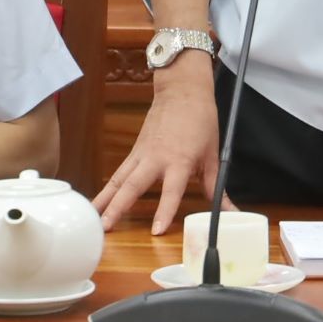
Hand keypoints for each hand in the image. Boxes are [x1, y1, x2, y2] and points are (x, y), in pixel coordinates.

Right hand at [92, 65, 230, 232]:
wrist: (182, 91)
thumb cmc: (200, 120)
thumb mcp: (212, 154)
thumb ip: (216, 187)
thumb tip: (231, 210)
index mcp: (179, 160)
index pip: (172, 190)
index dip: (165, 211)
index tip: (156, 231)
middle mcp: (156, 159)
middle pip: (132, 186)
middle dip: (117, 207)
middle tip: (105, 227)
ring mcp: (141, 154)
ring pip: (118, 180)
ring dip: (104, 200)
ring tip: (91, 218)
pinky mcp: (134, 151)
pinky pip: (118, 173)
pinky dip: (107, 189)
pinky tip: (97, 203)